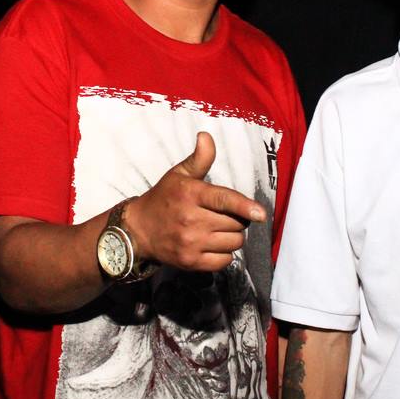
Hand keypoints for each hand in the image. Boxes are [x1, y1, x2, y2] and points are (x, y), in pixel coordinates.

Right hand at [124, 131, 265, 272]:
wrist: (138, 230)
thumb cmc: (164, 199)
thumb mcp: (179, 175)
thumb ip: (199, 158)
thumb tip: (206, 136)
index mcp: (190, 194)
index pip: (224, 200)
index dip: (245, 207)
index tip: (261, 214)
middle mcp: (191, 219)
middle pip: (235, 223)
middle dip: (237, 219)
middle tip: (223, 215)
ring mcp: (191, 243)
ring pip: (233, 242)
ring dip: (232, 236)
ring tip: (218, 229)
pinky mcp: (191, 262)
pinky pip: (224, 261)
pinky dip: (224, 254)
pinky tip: (213, 245)